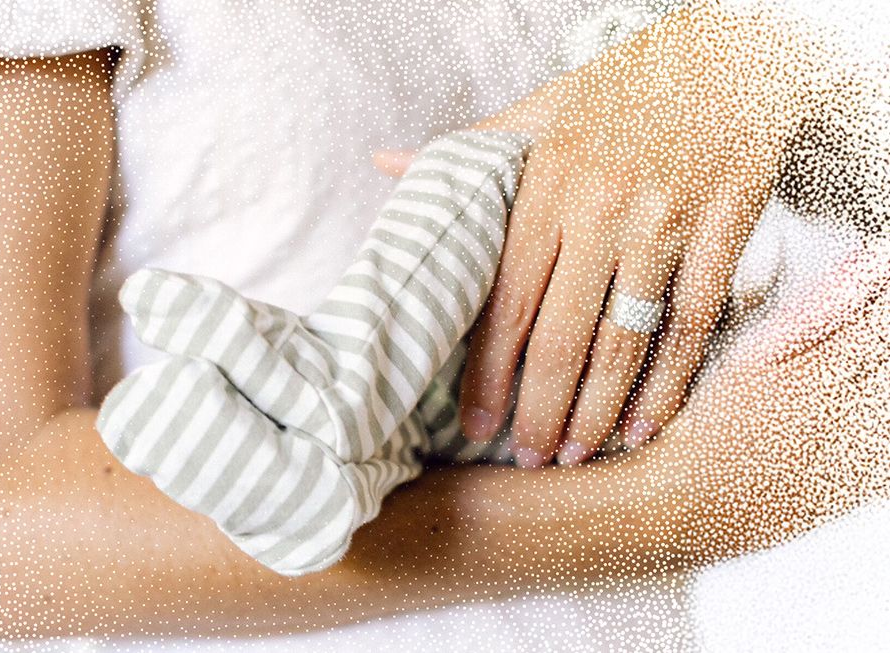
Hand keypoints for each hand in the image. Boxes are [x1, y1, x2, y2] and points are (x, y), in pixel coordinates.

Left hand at [375, 5, 809, 465]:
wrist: (734, 51)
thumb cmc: (626, 86)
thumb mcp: (542, 105)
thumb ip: (472, 150)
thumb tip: (384, 161)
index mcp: (544, 185)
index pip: (504, 301)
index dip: (487, 374)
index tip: (474, 424)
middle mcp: (598, 210)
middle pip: (559, 337)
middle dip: (537, 410)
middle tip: (523, 458)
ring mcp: (663, 225)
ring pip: (622, 343)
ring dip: (596, 413)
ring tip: (572, 455)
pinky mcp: (723, 231)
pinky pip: (691, 325)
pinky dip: (669, 384)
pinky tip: (646, 425)